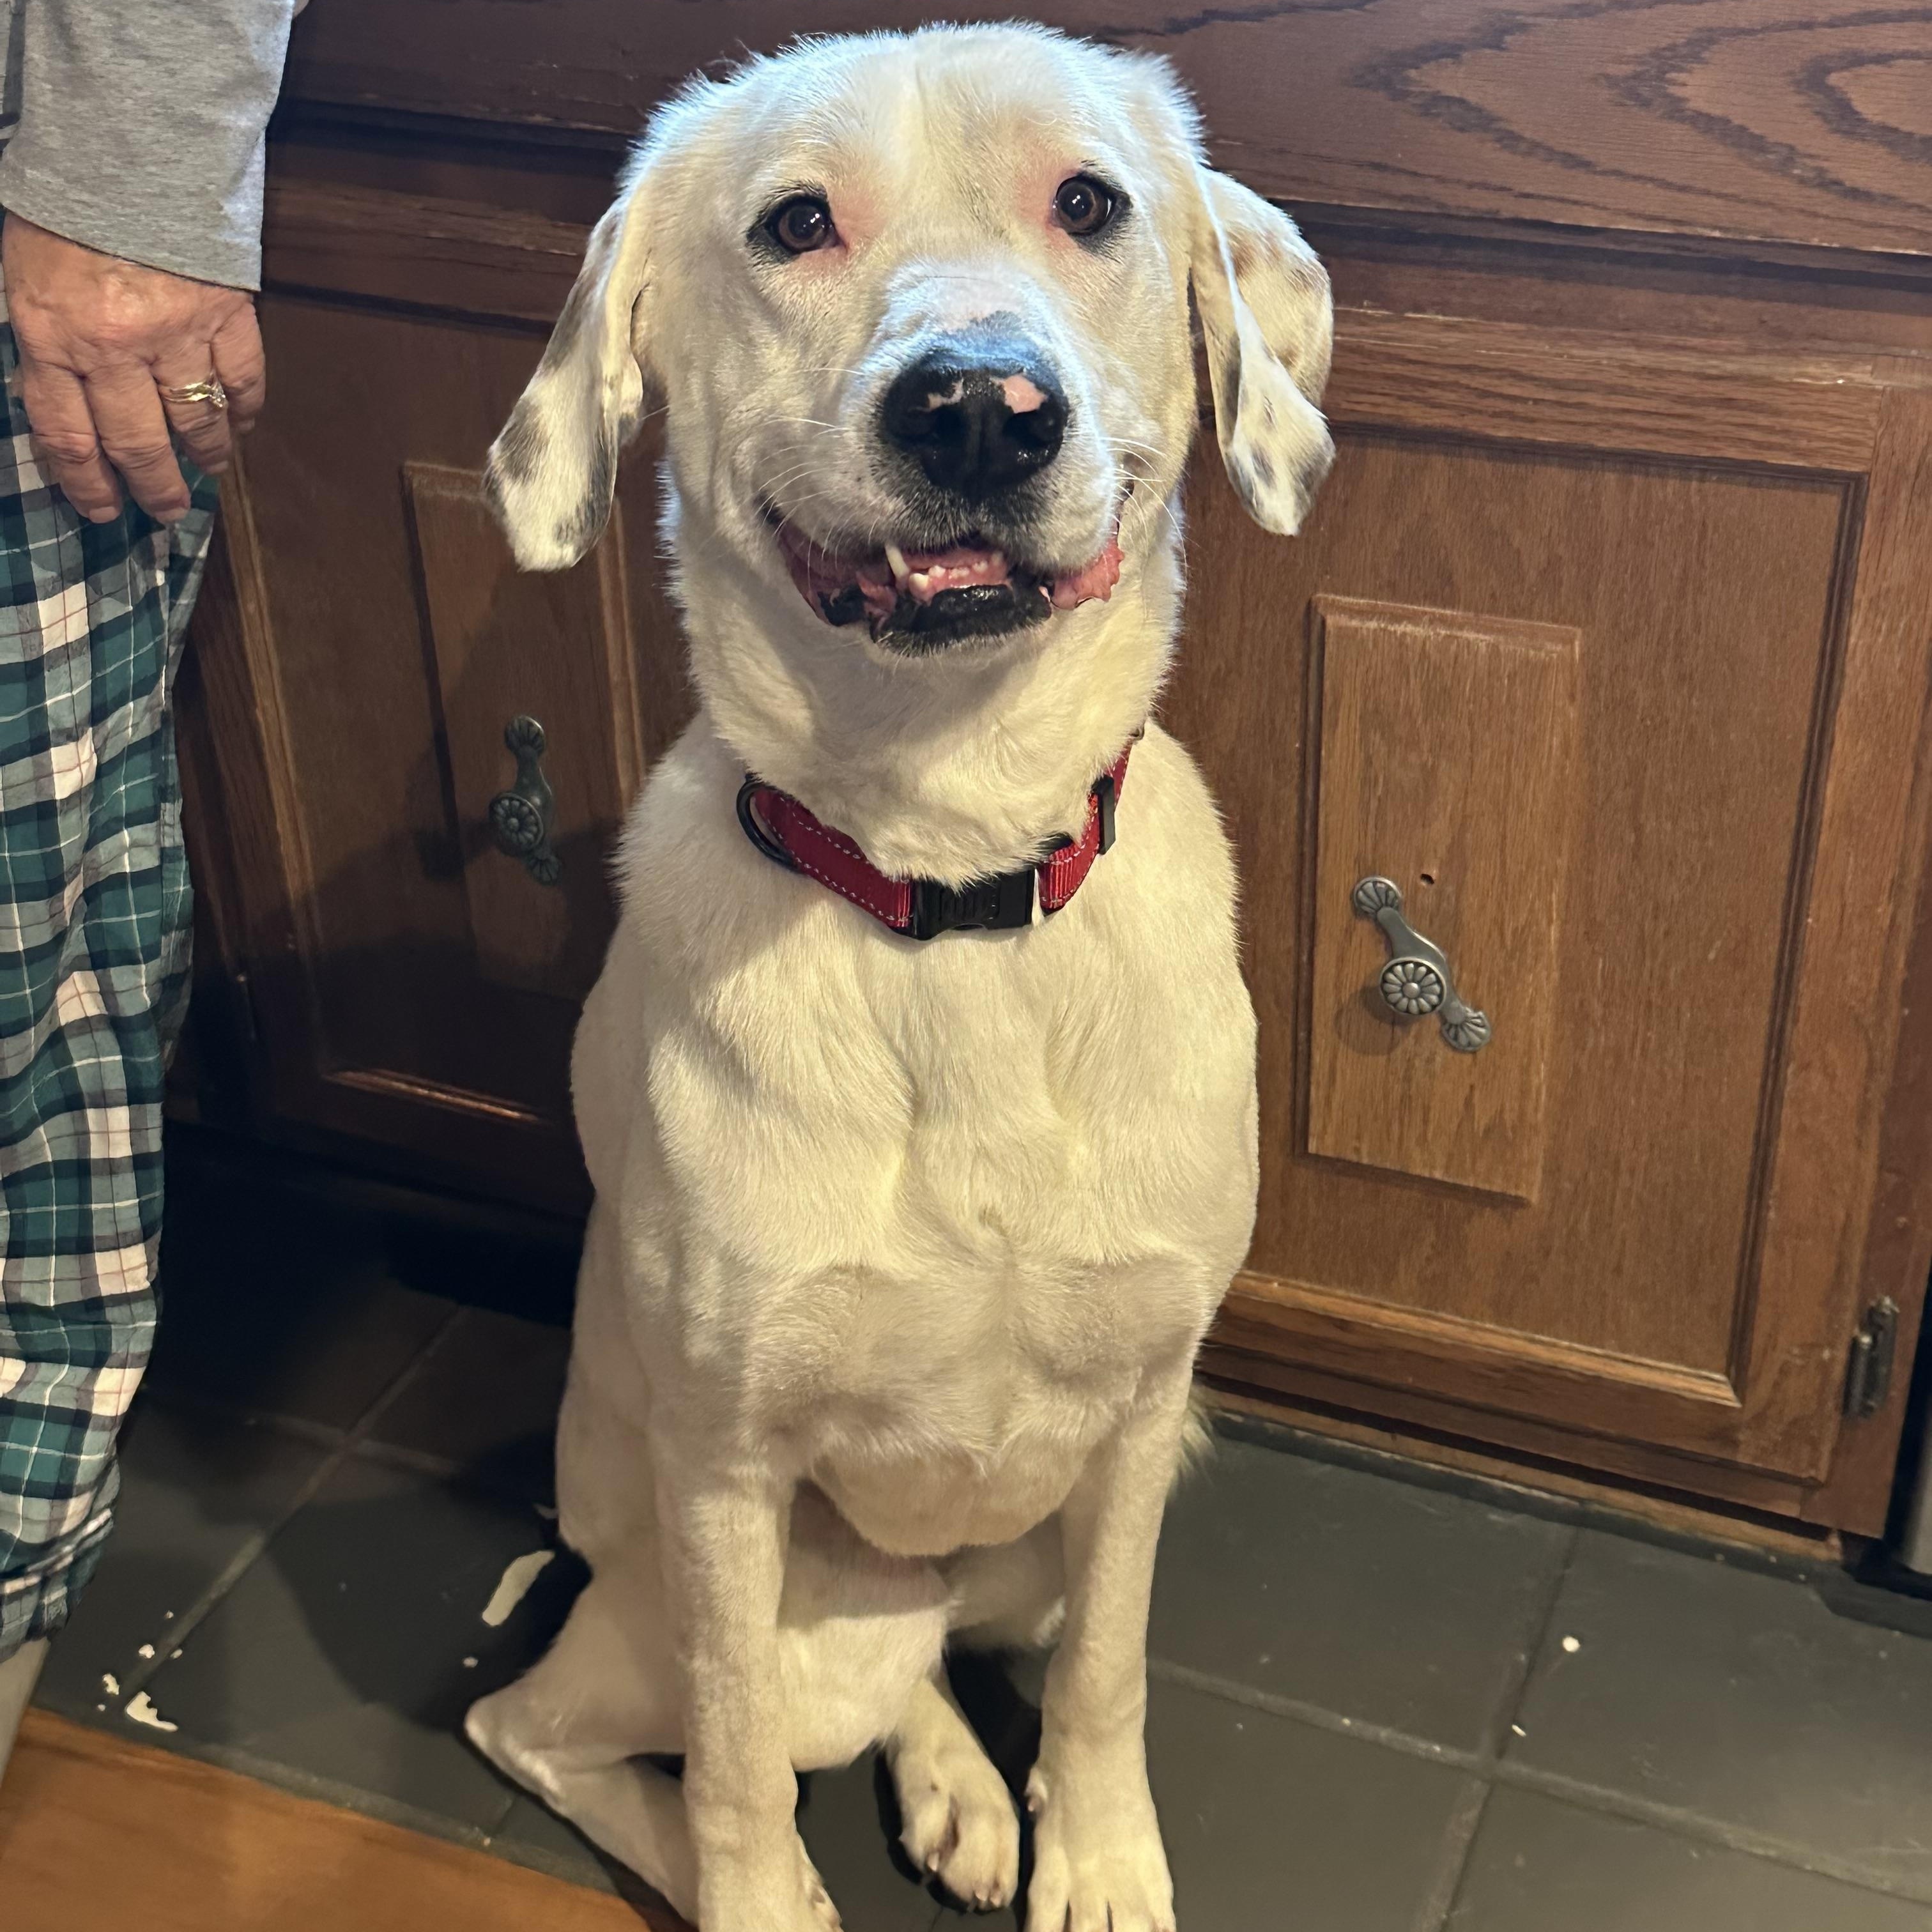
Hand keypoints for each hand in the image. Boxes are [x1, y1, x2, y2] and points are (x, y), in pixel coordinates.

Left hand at [2, 215, 265, 523]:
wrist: (122, 149)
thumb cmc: (62, 211)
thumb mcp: (24, 279)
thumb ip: (44, 343)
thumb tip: (65, 406)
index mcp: (54, 337)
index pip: (69, 435)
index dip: (86, 483)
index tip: (102, 509)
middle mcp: (115, 349)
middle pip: (138, 443)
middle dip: (153, 487)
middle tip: (165, 510)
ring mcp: (177, 335)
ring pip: (197, 422)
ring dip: (204, 457)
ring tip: (207, 472)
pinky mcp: (226, 316)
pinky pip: (244, 382)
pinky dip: (245, 412)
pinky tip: (241, 425)